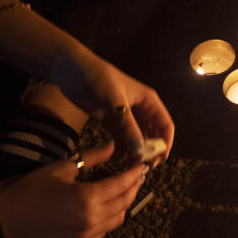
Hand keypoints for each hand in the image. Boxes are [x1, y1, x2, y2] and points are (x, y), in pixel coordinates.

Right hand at [0, 144, 143, 237]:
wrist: (7, 217)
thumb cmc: (33, 188)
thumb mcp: (63, 167)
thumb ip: (93, 158)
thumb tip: (114, 146)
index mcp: (87, 198)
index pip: (122, 184)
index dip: (134, 174)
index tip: (142, 166)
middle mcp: (91, 219)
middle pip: (125, 203)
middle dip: (134, 188)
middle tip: (136, 176)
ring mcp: (86, 236)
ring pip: (118, 219)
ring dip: (124, 204)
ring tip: (123, 190)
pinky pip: (104, 231)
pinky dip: (110, 218)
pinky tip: (105, 207)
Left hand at [50, 48, 174, 162]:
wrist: (71, 71)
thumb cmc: (99, 81)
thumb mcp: (116, 105)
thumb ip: (129, 129)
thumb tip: (141, 153)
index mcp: (149, 102)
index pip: (165, 125)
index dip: (166, 142)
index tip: (160, 159)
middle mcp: (141, 110)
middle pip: (153, 134)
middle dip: (151, 150)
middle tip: (144, 167)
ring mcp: (126, 116)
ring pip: (137, 138)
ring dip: (136, 151)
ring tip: (130, 166)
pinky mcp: (112, 121)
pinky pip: (121, 138)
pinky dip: (121, 149)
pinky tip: (117, 159)